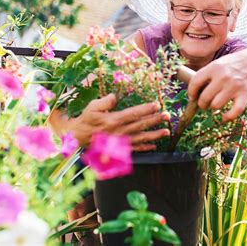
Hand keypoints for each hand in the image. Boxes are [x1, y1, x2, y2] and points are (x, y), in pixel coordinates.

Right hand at [52, 94, 169, 150]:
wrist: (79, 137)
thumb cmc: (86, 120)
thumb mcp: (92, 107)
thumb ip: (104, 102)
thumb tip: (115, 96)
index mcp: (113, 120)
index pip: (133, 114)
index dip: (146, 109)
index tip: (156, 105)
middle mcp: (119, 132)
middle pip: (140, 125)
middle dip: (155, 120)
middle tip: (167, 116)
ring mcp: (120, 141)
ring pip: (140, 138)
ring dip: (154, 135)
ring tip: (166, 132)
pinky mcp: (119, 148)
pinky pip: (134, 149)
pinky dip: (145, 148)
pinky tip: (154, 146)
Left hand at [187, 50, 246, 121]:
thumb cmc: (233, 64)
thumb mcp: (218, 63)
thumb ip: (207, 74)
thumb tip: (194, 91)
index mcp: (214, 67)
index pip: (195, 82)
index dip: (191, 92)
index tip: (192, 97)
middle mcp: (223, 77)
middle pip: (204, 97)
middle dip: (202, 103)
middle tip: (204, 103)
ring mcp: (234, 87)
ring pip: (216, 105)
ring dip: (213, 107)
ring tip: (215, 104)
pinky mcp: (244, 95)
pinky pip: (234, 111)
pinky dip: (228, 117)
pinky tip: (224, 117)